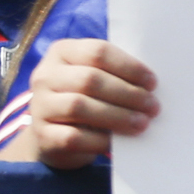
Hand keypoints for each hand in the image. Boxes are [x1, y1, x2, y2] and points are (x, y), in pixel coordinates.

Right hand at [7, 38, 157, 168]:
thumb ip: (118, 75)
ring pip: (79, 106)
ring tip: (142, 123)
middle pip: (90, 79)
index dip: (129, 67)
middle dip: (128, 94)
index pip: (97, 52)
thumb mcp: (99, 80)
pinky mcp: (42, 134)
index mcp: (62, 52)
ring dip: (118, 116)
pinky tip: (116, 142)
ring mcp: (40, 105)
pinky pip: (73, 136)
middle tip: (153, 107)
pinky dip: (100, 140)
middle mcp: (45, 76)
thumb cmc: (89, 100)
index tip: (152, 83)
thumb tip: (151, 86)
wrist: (56, 137)